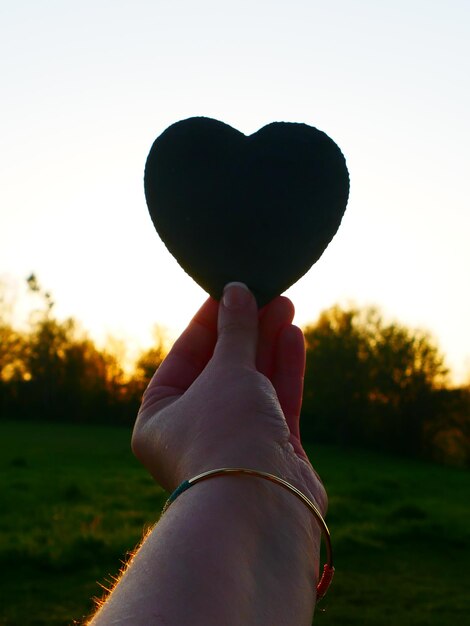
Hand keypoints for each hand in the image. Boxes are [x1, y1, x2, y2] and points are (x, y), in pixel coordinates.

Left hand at [132, 282, 326, 513]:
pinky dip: (283, 369)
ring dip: (268, 344)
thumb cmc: (225, 433)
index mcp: (160, 416)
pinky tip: (293, 335)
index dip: (209, 320)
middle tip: (268, 294)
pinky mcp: (269, 452)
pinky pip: (275, 402)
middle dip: (246, 330)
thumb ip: (234, 331)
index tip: (230, 290)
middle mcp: (194, 430)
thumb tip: (236, 291)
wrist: (260, 506)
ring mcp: (234, 442)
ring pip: (252, 383)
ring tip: (285, 305)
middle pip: (222, 367)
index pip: (185, 355)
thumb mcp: (226, 370)